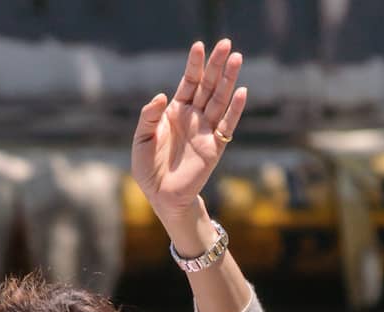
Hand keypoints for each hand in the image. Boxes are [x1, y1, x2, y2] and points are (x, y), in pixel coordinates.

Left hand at [131, 39, 246, 226]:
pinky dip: (235, 109)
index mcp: (176, 112)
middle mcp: (194, 117)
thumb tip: (162, 96)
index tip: (199, 46)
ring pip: (220, 100)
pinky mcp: (215, 147)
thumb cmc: (148, 169)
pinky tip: (242, 92)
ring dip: (229, 80)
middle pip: (208, 86)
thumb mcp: (141, 140)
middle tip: (226, 44)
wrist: (161, 197)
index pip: (188, 83)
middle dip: (217, 65)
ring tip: (237, 58)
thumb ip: (149, 117)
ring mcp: (206, 131)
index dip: (194, 65)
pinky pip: (227, 125)